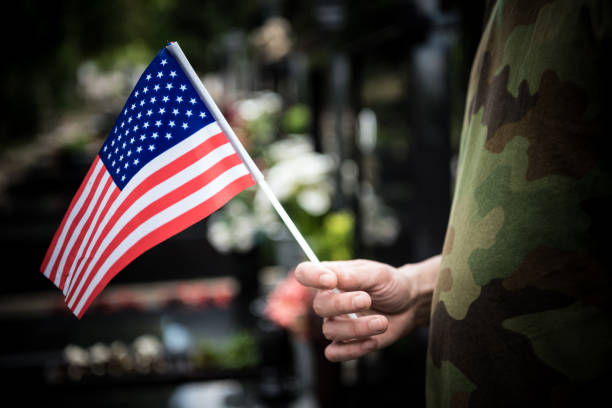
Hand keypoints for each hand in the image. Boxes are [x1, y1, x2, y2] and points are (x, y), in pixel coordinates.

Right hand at [295, 257, 439, 361]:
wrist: (410, 305)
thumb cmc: (390, 285)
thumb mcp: (378, 274)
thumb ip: (356, 275)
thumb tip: (336, 278)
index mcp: (331, 277)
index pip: (305, 273)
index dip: (312, 277)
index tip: (330, 281)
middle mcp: (329, 300)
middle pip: (319, 306)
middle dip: (342, 304)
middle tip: (365, 299)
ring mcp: (336, 322)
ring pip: (330, 331)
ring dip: (357, 328)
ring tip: (381, 322)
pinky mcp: (346, 343)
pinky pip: (335, 353)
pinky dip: (353, 350)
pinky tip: (372, 341)